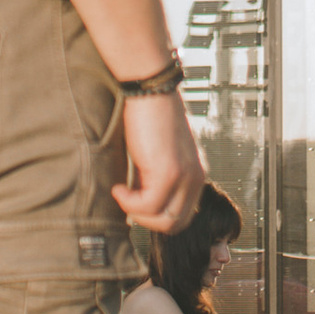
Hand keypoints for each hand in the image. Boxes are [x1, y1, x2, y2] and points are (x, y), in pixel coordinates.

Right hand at [111, 89, 207, 236]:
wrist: (150, 90)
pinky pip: (148, 206)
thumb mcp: (158, 152)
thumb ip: (155, 176)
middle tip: (128, 203)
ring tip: (122, 193)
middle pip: (175, 223)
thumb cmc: (150, 114)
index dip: (157, 216)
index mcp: (195, 173)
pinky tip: (118, 188)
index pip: (182, 214)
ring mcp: (184, 177)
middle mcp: (196, 178)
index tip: (136, 203)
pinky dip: (129, 203)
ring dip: (137, 213)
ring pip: (163, 220)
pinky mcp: (168, 173)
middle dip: (147, 220)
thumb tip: (139, 200)